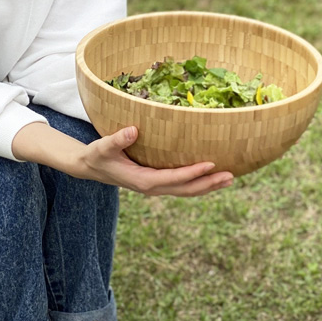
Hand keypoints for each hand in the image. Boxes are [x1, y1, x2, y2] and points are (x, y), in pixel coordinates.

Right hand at [79, 126, 232, 196]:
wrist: (91, 167)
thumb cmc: (97, 155)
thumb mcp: (102, 147)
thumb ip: (117, 140)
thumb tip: (132, 130)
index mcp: (142, 181)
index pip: (173, 179)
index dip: (192, 173)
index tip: (211, 164)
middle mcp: (152, 187)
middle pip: (186, 189)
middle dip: (208, 184)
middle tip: (230, 176)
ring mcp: (156, 187)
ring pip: (187, 190)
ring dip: (208, 186)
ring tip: (230, 178)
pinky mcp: (158, 182)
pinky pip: (182, 186)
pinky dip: (199, 183)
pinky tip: (212, 177)